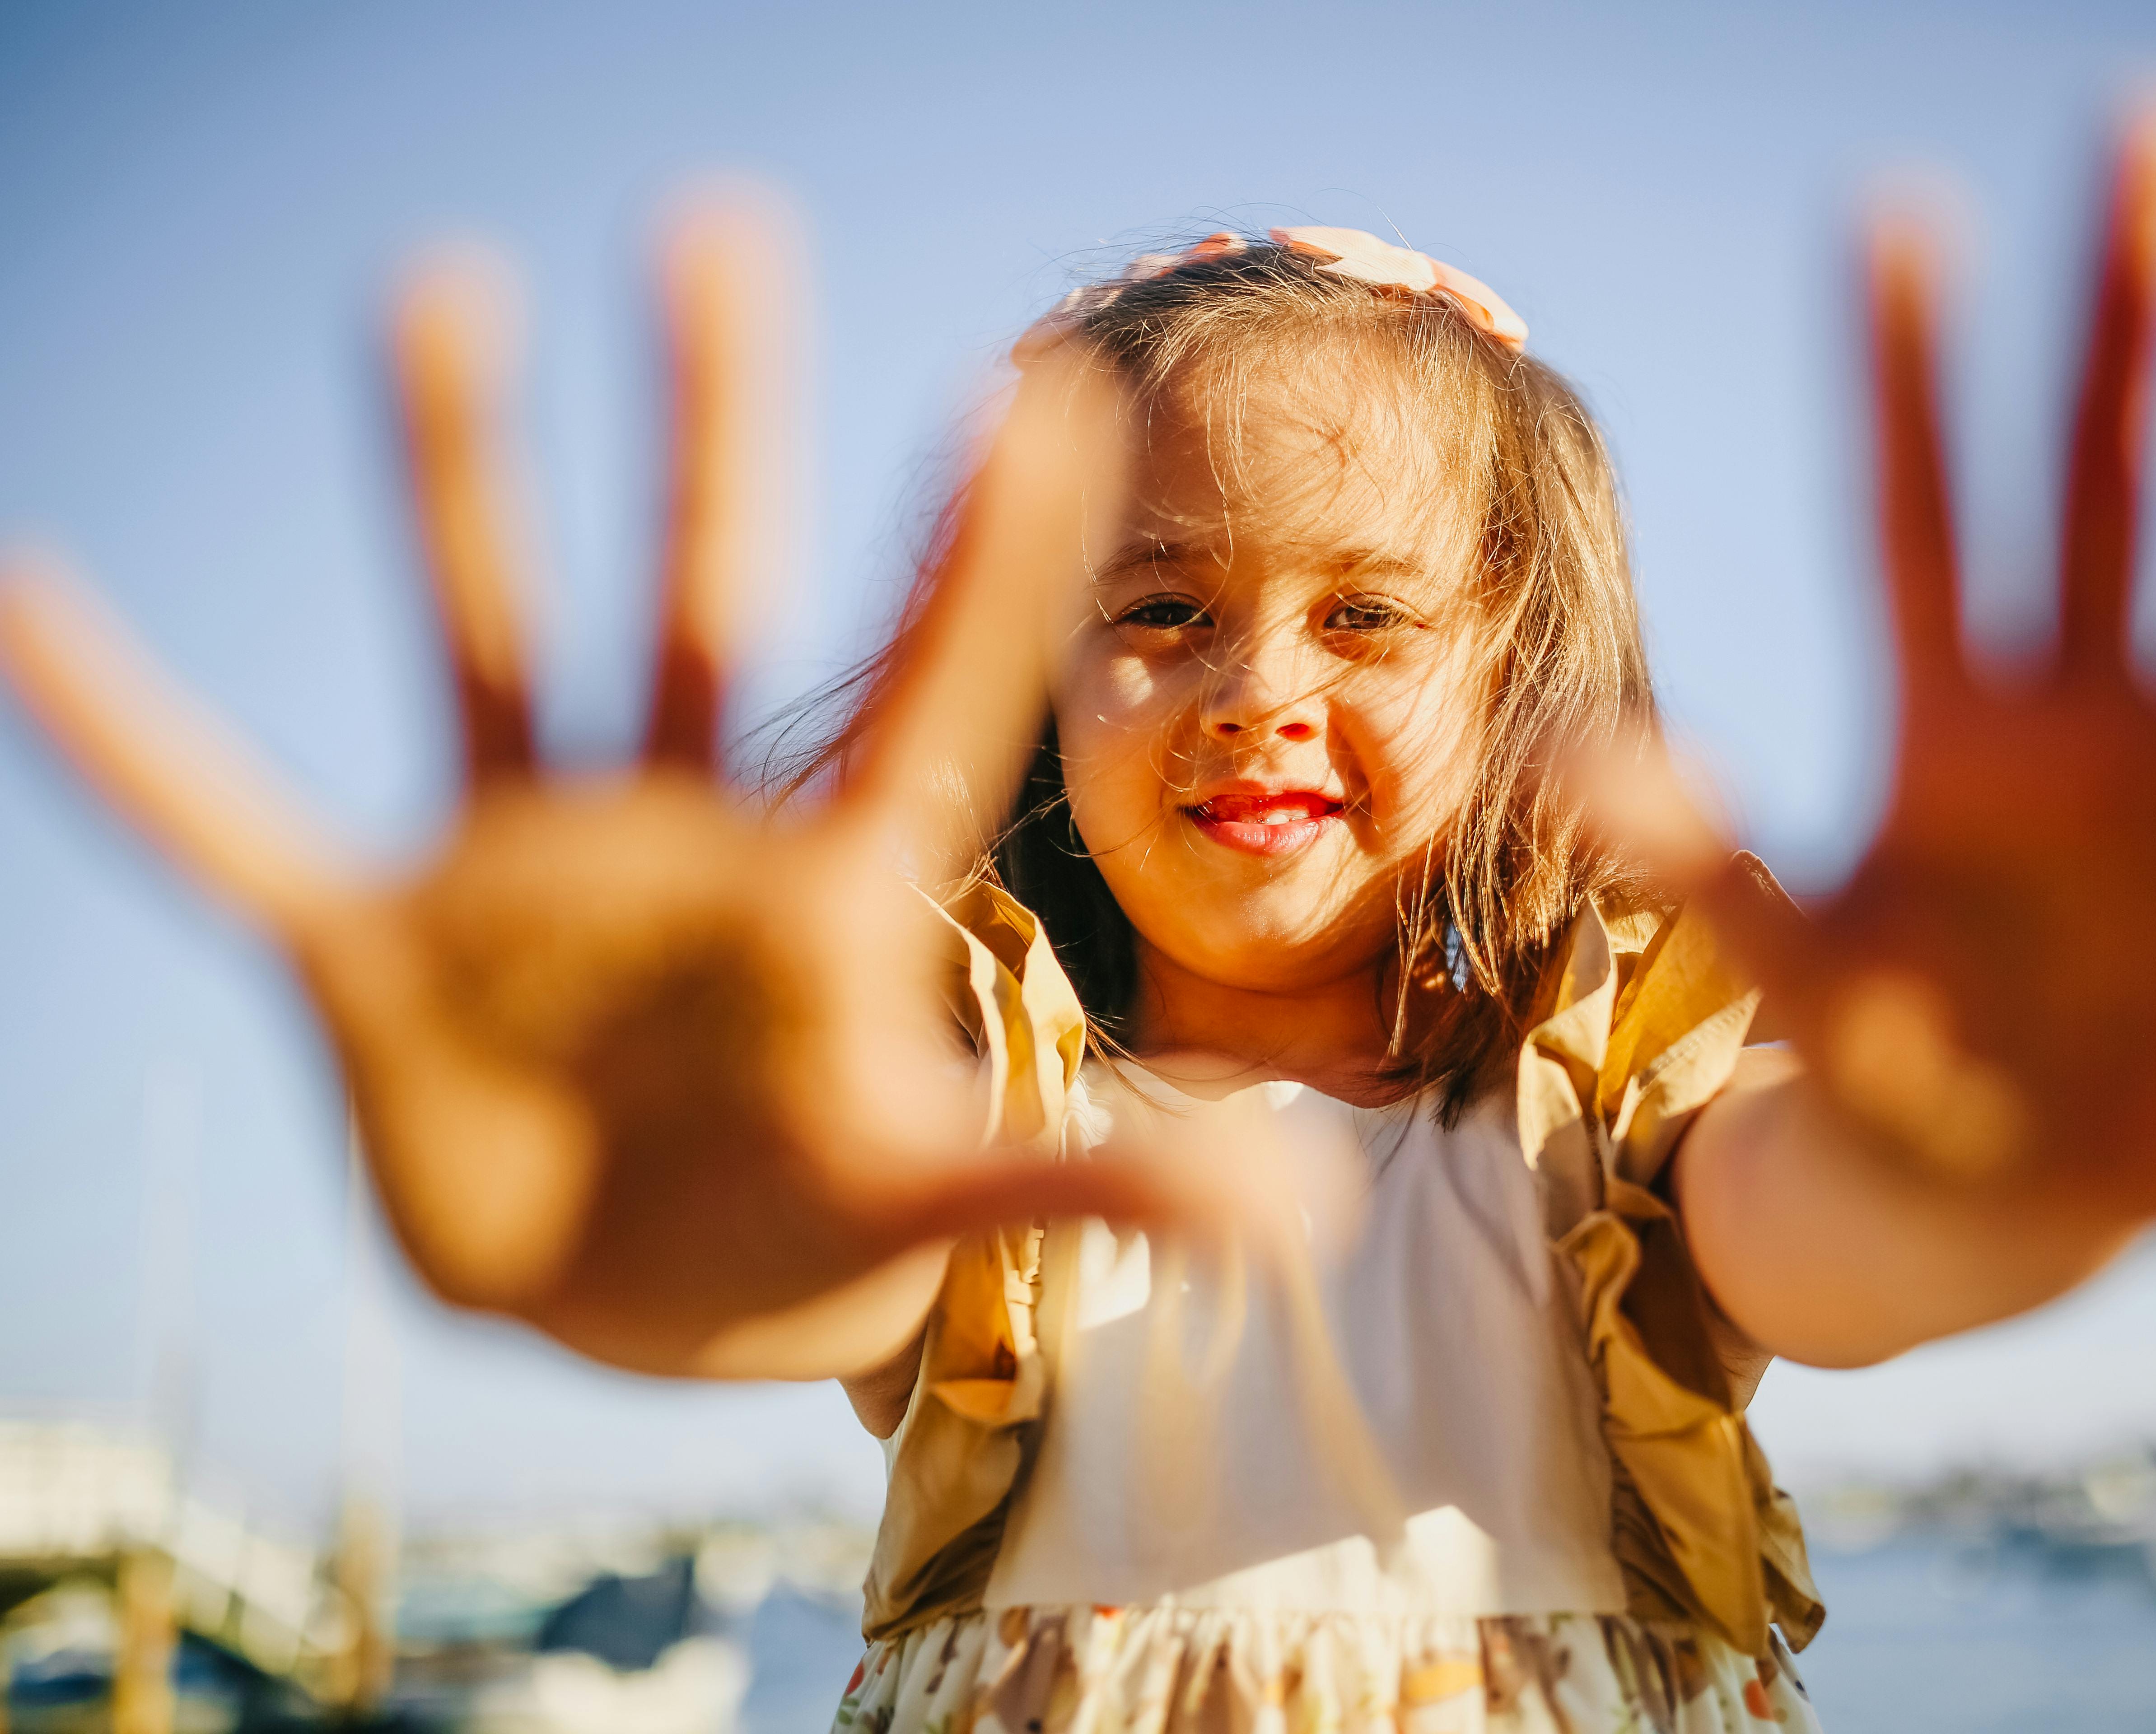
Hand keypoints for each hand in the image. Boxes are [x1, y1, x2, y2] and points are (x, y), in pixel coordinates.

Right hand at [0, 191, 1209, 1378]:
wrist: (649, 1286)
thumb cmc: (810, 1226)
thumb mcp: (945, 1206)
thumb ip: (1102, 1199)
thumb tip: (1296, 1241)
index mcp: (829, 886)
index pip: (927, 689)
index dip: (981, 559)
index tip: (1041, 394)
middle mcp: (679, 831)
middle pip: (711, 596)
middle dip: (712, 427)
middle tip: (721, 224)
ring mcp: (522, 872)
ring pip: (491, 638)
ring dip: (458, 480)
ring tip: (438, 285)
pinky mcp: (370, 950)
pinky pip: (221, 823)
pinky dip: (123, 741)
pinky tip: (25, 607)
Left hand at [1646, 92, 2155, 1219]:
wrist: (2018, 1195)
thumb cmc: (1892, 1075)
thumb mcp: (1803, 968)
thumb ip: (1705, 866)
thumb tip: (1562, 769)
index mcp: (1954, 730)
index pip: (1921, 514)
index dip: (1908, 377)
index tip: (1892, 214)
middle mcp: (2093, 713)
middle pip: (2109, 478)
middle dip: (2129, 321)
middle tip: (2152, 124)